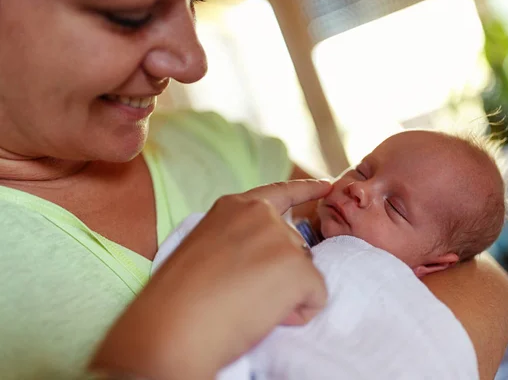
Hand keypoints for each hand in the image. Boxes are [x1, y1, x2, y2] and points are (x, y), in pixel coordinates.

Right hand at [91, 180, 330, 379]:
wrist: (172, 328)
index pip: (280, 193)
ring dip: (286, 294)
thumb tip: (272, 262)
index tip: (328, 186)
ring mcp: (281, 237)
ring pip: (304, 274)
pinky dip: (298, 313)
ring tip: (247, 306)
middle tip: (242, 295)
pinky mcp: (297, 267)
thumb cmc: (179, 299)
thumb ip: (241, 240)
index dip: (307, 190)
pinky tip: (266, 317)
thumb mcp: (208, 249)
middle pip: (295, 247)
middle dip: (282, 274)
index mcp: (235, 207)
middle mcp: (261, 214)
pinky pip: (316, 297)